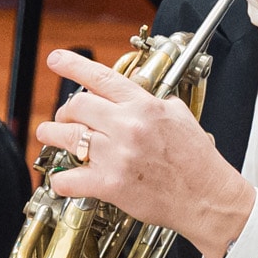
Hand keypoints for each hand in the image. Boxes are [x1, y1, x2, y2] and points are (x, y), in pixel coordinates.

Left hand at [32, 49, 257, 257]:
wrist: (207, 197)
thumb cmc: (197, 162)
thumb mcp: (180, 116)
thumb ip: (154, 102)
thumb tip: (137, 94)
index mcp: (144, 106)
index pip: (100, 77)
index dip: (72, 65)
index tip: (57, 60)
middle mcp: (128, 126)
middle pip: (77, 105)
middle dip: (65, 111)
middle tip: (63, 117)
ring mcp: (117, 155)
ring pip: (67, 137)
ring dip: (52, 135)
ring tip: (50, 136)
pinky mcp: (110, 184)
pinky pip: (69, 179)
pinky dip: (60, 179)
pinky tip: (63, 177)